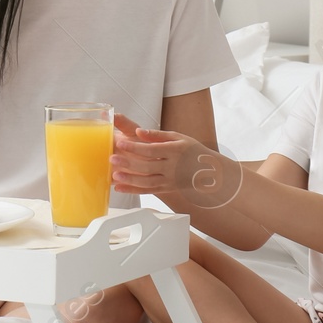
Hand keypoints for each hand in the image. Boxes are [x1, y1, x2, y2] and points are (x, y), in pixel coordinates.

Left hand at [111, 113, 242, 207]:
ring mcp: (170, 180)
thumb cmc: (191, 150)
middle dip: (129, 163)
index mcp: (175, 150)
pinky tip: (120, 187)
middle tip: (113, 159)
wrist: (209, 171)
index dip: (135, 147)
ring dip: (130, 180)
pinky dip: (133, 190)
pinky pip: (148, 191)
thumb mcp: (178, 137)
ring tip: (114, 175)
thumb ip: (156, 134)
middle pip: (148, 166)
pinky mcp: (167, 189)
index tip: (121, 142)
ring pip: (147, 182)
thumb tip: (138, 131)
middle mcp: (172, 167)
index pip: (152, 149)